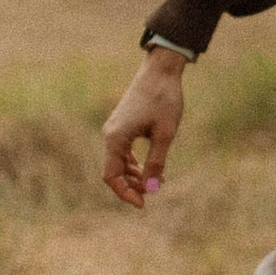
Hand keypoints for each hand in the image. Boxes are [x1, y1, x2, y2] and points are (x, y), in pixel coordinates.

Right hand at [101, 51, 185, 206]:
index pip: (111, 176)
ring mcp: (114, 129)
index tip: (143, 204)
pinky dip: (133, 162)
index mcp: (115, 138)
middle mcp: (110, 134)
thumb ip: (156, 163)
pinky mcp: (122, 124)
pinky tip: (149, 168)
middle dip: (130, 186)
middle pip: (112, 171)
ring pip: (117, 162)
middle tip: (153, 192)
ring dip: (133, 175)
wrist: (161, 70)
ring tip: (155, 181)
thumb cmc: (164, 100)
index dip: (125, 193)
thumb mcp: (165, 134)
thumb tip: (152, 189)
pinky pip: (122, 151)